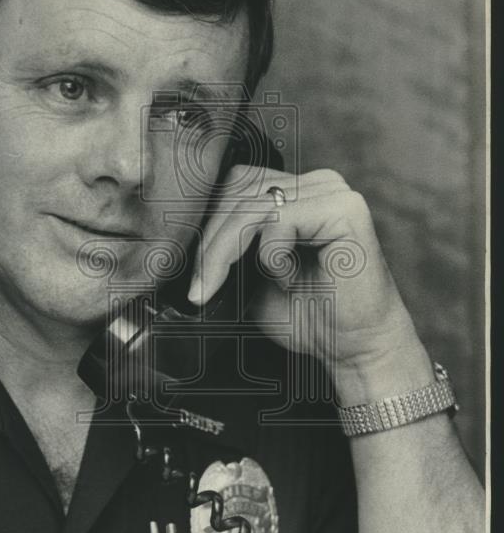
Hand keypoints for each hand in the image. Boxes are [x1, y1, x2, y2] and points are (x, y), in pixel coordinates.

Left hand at [187, 167, 430, 395]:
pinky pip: (280, 219)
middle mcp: (316, 183)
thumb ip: (225, 249)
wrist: (353, 349)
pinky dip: (270, 255)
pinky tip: (284, 279)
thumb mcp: (249, 276)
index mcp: (296, 191)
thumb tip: (178, 235)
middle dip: (209, 243)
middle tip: (198, 287)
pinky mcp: (345, 209)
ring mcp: (333, 191)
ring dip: (224, 252)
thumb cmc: (307, 315)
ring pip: (251, 206)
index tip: (189, 271)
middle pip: (237, 191)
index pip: (233, 184)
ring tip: (216, 287)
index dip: (206, 223)